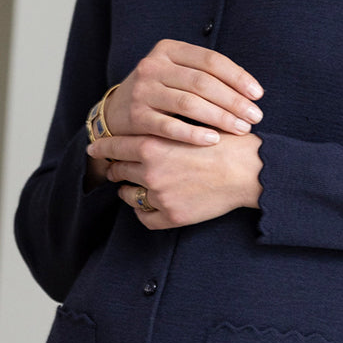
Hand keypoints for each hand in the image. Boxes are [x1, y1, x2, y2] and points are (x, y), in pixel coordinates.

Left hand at [88, 132, 262, 229]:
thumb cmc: (225, 142)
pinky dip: (143, 211)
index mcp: (152, 145)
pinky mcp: (172, 216)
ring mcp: (160, 196)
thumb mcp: (190, 124)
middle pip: (118, 170)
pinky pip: (144, 217)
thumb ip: (164, 126)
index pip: (114, 147)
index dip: (102, 148)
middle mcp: (150, 171)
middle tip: (118, 167)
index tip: (94, 149)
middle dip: (117, 168)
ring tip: (138, 186)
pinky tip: (150, 204)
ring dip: (129, 190)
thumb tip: (146, 124)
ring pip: (128, 195)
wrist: (248, 170)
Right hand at [104, 40, 263, 145]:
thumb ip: (206, 74)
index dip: (238, 77)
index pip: (210, 60)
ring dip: (220, 118)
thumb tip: (251, 92)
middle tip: (255, 116)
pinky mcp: (136, 116)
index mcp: (168, 49)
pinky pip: (170, 126)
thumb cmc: (160, 92)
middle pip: (202, 82)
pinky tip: (215, 140)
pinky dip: (194, 134)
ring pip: (189, 103)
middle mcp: (152, 66)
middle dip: (233, 101)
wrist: (116, 112)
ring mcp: (142, 90)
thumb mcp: (177, 73)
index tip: (258, 95)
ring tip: (242, 129)